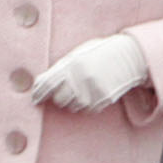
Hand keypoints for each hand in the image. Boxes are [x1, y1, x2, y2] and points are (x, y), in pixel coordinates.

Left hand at [31, 30, 149, 112]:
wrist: (127, 55)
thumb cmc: (98, 53)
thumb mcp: (78, 55)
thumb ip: (60, 68)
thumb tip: (39, 83)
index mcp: (72, 63)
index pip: (47, 83)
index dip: (38, 94)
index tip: (35, 100)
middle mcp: (81, 77)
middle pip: (59, 99)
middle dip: (60, 97)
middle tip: (67, 90)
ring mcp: (93, 89)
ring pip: (73, 106)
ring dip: (74, 101)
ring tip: (83, 88)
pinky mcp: (104, 98)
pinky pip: (88, 109)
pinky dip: (88, 104)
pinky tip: (93, 92)